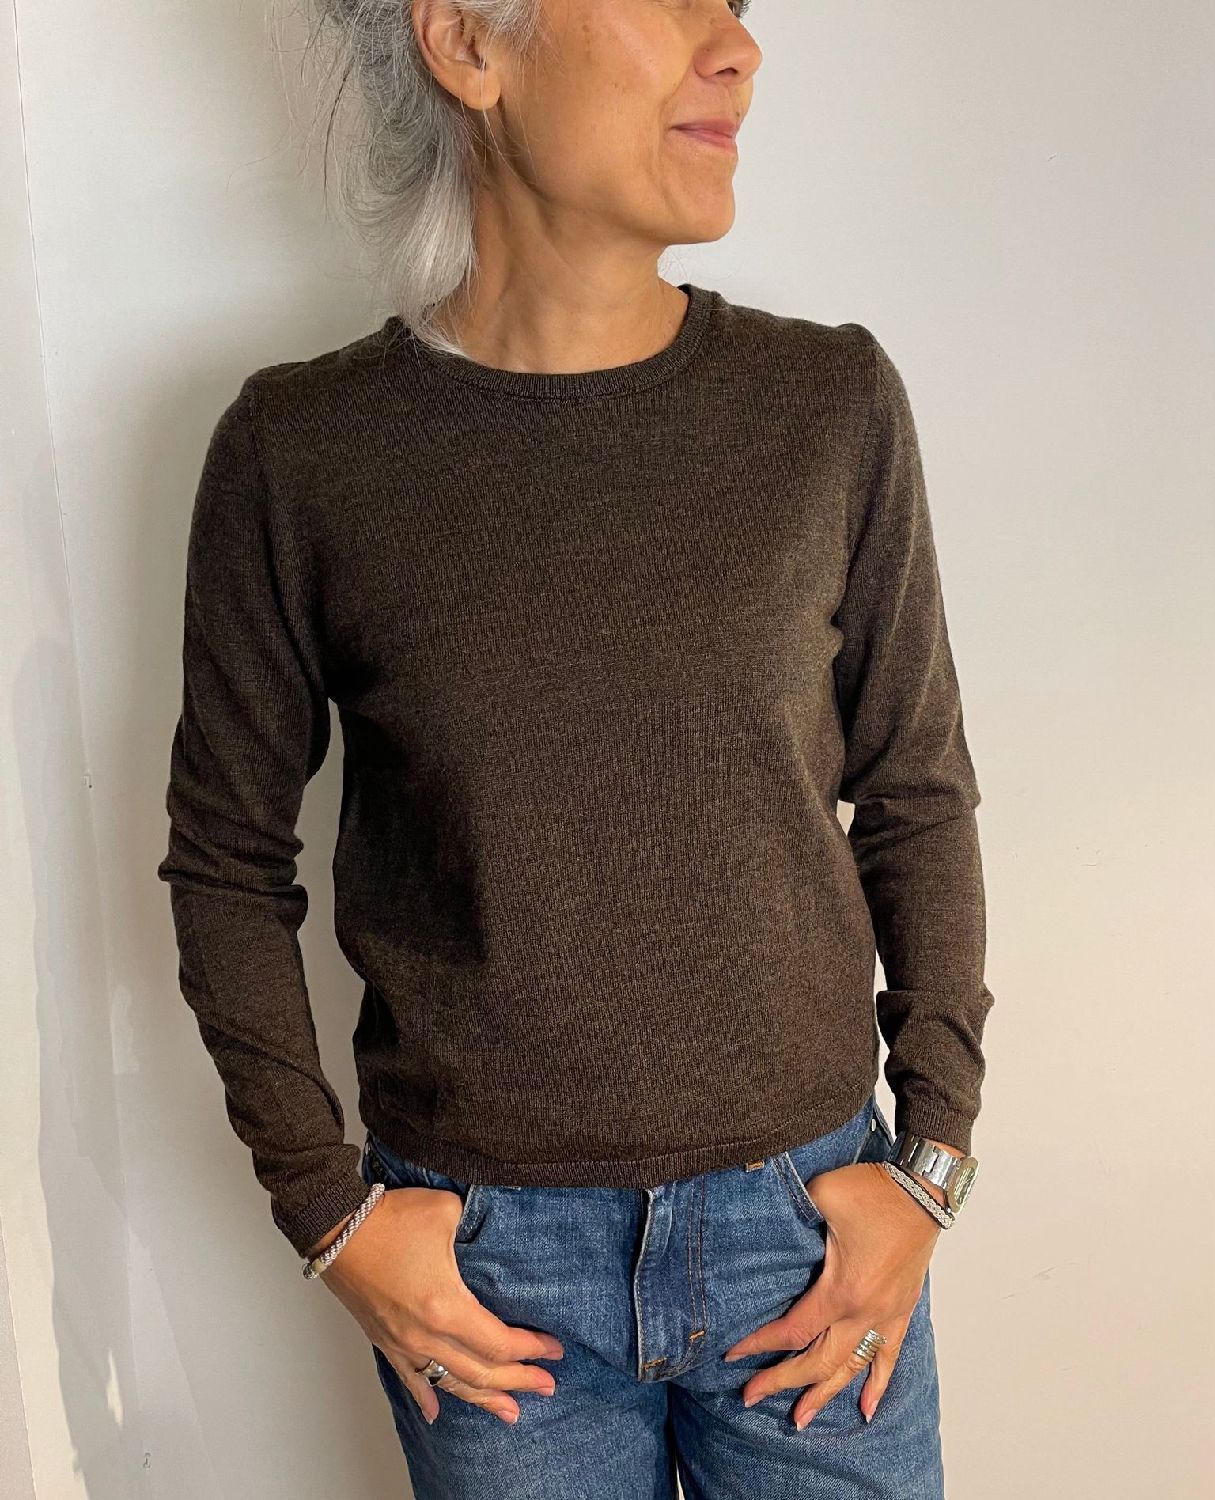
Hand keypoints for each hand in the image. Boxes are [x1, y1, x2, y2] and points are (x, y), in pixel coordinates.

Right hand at [314, 1184, 564, 1424]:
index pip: (499, 1342)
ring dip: (484, 1399)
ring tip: (511, 1411)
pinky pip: (409, 1378)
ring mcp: (403, 1342)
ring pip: (451, 1383)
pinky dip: (426, 1396)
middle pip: (482, 1372)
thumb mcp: (447, 1212)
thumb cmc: (390, 1218)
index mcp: (446, 1307)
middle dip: (519, 1381)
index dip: (530, 1350)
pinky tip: (435, 1413)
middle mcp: (425, 1335)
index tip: (554, 1350)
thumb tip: (492, 1232)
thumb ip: (477, 1228)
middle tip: (547, 1385)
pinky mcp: (384, 1340)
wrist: (336, 1227)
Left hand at [723, 1158, 940, 1425]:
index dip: (761, 1344)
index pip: (794, 1331)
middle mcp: (866, 1312)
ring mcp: (887, 1315)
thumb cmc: (874, 1190)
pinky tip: (867, 1409)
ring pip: (853, 1368)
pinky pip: (890, 1356)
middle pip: (819, 1361)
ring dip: (825, 1394)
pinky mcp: (902, 1310)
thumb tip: (761, 1210)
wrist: (924, 1190)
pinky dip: (878, 1385)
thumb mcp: (822, 1193)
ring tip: (800, 1419)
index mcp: (843, 1290)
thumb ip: (790, 1210)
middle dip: (783, 1381)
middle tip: (750, 1395)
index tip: (734, 1354)